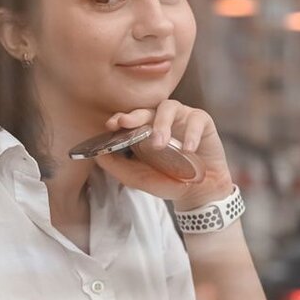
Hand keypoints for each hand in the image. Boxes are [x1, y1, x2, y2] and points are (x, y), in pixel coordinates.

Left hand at [97, 100, 233, 208]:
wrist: (198, 192)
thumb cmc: (167, 181)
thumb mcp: (138, 178)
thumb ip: (117, 167)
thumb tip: (97, 155)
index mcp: (144, 130)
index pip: (130, 118)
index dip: (121, 118)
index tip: (111, 124)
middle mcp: (161, 120)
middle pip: (147, 109)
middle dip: (135, 115)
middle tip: (126, 123)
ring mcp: (182, 118)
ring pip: (170, 107)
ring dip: (162, 124)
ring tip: (159, 144)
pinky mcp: (202, 122)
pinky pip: (196, 119)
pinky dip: (191, 134)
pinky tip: (187, 149)